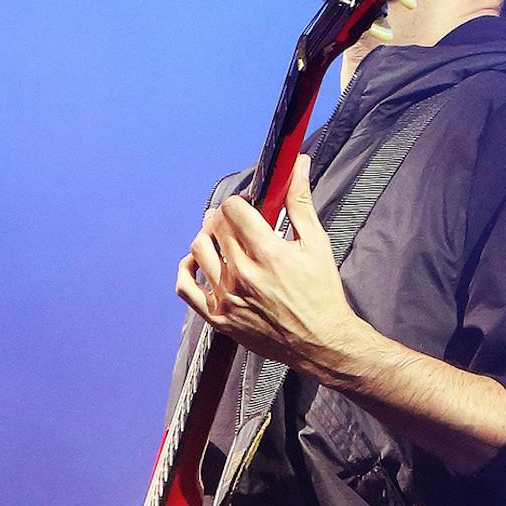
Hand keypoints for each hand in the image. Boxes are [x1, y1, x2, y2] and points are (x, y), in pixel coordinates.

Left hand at [176, 154, 371, 374]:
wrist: (319, 342)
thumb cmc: (321, 293)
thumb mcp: (316, 244)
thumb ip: (300, 202)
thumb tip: (296, 163)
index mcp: (267, 253)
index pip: (233, 209)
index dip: (240, 201)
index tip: (249, 206)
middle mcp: (242, 274)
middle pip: (214, 227)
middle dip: (224, 217)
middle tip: (237, 221)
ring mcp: (226, 297)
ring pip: (197, 250)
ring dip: (206, 237)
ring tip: (221, 239)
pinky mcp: (217, 317)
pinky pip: (184, 287)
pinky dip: (186, 268)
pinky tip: (198, 262)